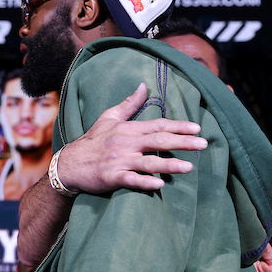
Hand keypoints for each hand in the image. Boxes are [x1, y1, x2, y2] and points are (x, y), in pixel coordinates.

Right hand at [57, 83, 207, 193]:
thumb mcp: (109, 117)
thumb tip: (143, 85)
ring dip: (169, 164)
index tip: (197, 128)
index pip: (158, 125)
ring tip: (189, 167)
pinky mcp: (111, 177)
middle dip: (182, 143)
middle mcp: (126, 143)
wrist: (69, 163)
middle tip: (203, 145)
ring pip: (148, 162)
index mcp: (128, 129)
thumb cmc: (92, 141)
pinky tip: (159, 185)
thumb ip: (129, 103)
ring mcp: (119, 161)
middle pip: (158, 142)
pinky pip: (130, 179)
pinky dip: (144, 182)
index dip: (178, 126)